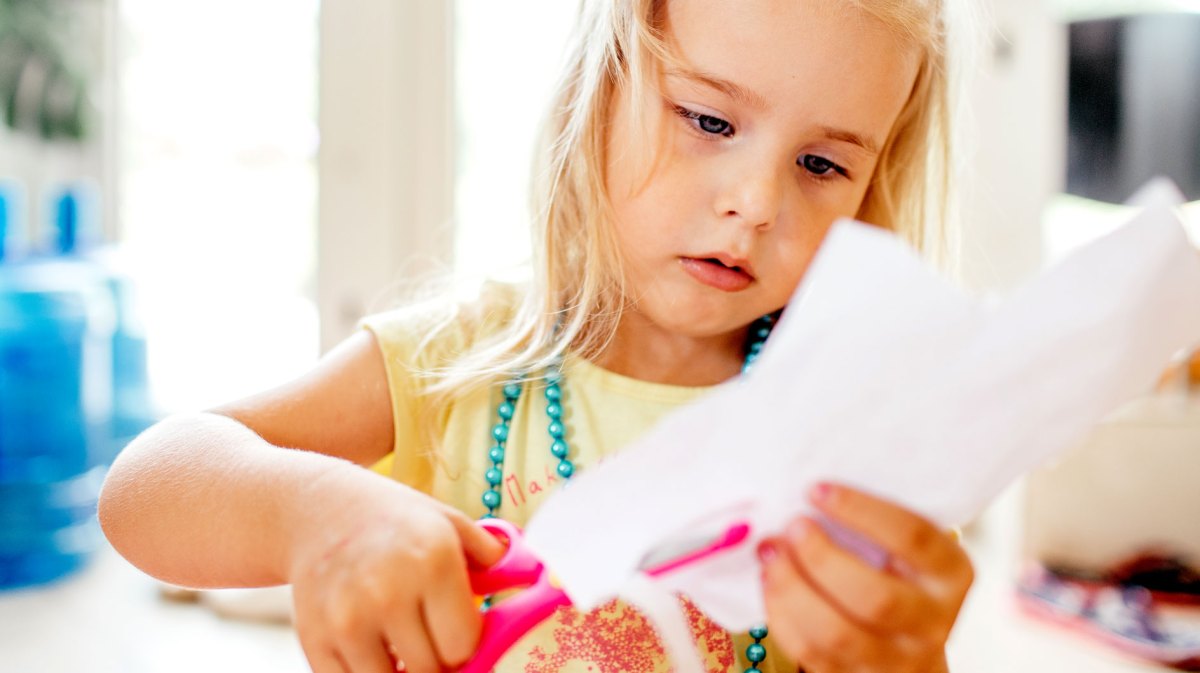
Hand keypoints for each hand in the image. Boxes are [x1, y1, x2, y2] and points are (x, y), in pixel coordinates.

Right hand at [287, 471, 504, 672]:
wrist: (318, 508)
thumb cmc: (395, 520)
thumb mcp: (449, 523)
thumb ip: (492, 559)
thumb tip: (534, 583)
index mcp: (432, 560)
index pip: (462, 646)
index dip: (464, 645)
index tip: (458, 632)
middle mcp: (388, 591)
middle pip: (429, 670)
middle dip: (436, 659)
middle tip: (430, 637)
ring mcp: (347, 618)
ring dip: (401, 671)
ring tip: (402, 641)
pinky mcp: (314, 638)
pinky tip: (373, 647)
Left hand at [759, 483, 972, 672]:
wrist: (908, 645)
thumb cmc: (897, 576)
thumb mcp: (902, 548)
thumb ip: (868, 525)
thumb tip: (805, 496)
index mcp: (950, 573)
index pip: (912, 537)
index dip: (860, 511)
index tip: (815, 490)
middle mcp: (932, 621)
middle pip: (875, 596)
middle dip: (821, 558)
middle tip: (791, 527)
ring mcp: (897, 659)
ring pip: (838, 633)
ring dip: (792, 589)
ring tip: (770, 554)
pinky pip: (812, 653)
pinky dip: (782, 616)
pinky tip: (769, 585)